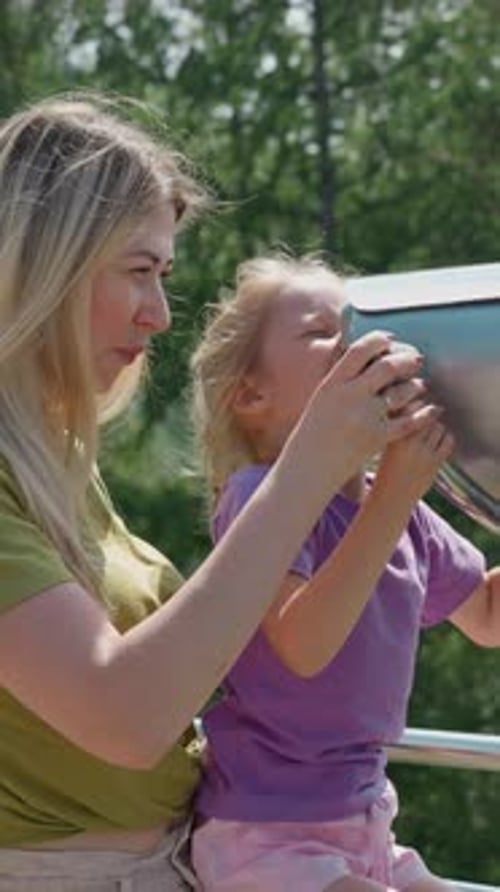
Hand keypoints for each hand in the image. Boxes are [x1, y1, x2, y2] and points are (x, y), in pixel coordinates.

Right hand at [304, 330, 437, 482]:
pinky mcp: (377, 438)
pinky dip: (424, 413)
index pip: (360, 349)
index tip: (389, 339)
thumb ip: (342, 379)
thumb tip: (366, 357)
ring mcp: (365, 418)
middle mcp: (349, 397)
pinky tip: (431, 409)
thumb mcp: (321, 399)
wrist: (307, 469)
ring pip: (402, 392)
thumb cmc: (312, 434)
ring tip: (420, 385)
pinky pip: (410, 420)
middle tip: (415, 360)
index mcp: (332, 384)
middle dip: (406, 360)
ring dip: (416, 386)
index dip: (379, 340)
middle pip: (387, 366)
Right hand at [373, 414, 453, 502]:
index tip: (413, 408)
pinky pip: (448, 441)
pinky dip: (445, 438)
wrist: (392, 497)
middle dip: (426, 416)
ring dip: (436, 427)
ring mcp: (424, 454)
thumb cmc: (387, 467)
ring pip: (438, 427)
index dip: (414, 406)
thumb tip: (419, 402)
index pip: (409, 409)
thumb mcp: (386, 444)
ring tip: (428, 434)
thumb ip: (398, 425)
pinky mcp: (435, 463)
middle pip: (426, 416)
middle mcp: (409, 444)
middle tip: (422, 421)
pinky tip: (437, 443)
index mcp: (393, 437)